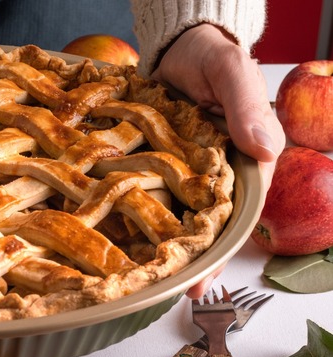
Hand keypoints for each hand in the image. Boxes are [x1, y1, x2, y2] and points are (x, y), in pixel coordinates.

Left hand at [152, 24, 285, 298]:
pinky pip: (138, 188)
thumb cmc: (211, 58)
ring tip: (137, 277)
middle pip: (198, 226)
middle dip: (186, 260)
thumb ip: (246, 108)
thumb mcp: (232, 75)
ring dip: (155, 244)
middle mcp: (207, 174)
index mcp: (237, 163)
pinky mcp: (147, 160)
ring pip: (167, 214)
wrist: (177, 45)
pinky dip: (128, 209)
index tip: (203, 280)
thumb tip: (263, 149)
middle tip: (169, 292)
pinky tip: (111, 233)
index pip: (234, 216)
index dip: (219, 251)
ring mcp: (174, 170)